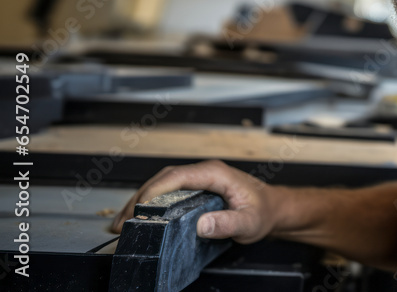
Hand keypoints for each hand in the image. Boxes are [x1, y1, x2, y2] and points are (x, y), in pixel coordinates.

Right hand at [111, 160, 276, 243]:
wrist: (273, 208)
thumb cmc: (264, 212)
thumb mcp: (250, 222)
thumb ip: (228, 223)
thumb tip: (202, 224)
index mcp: (216, 173)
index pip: (178, 176)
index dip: (154, 190)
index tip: (139, 208)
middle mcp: (205, 171)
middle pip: (164, 179)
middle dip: (139, 198)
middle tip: (122, 221)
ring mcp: (200, 178)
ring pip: (163, 183)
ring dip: (141, 200)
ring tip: (123, 222)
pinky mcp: (196, 187)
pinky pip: (168, 190)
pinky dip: (150, 202)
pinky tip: (141, 217)